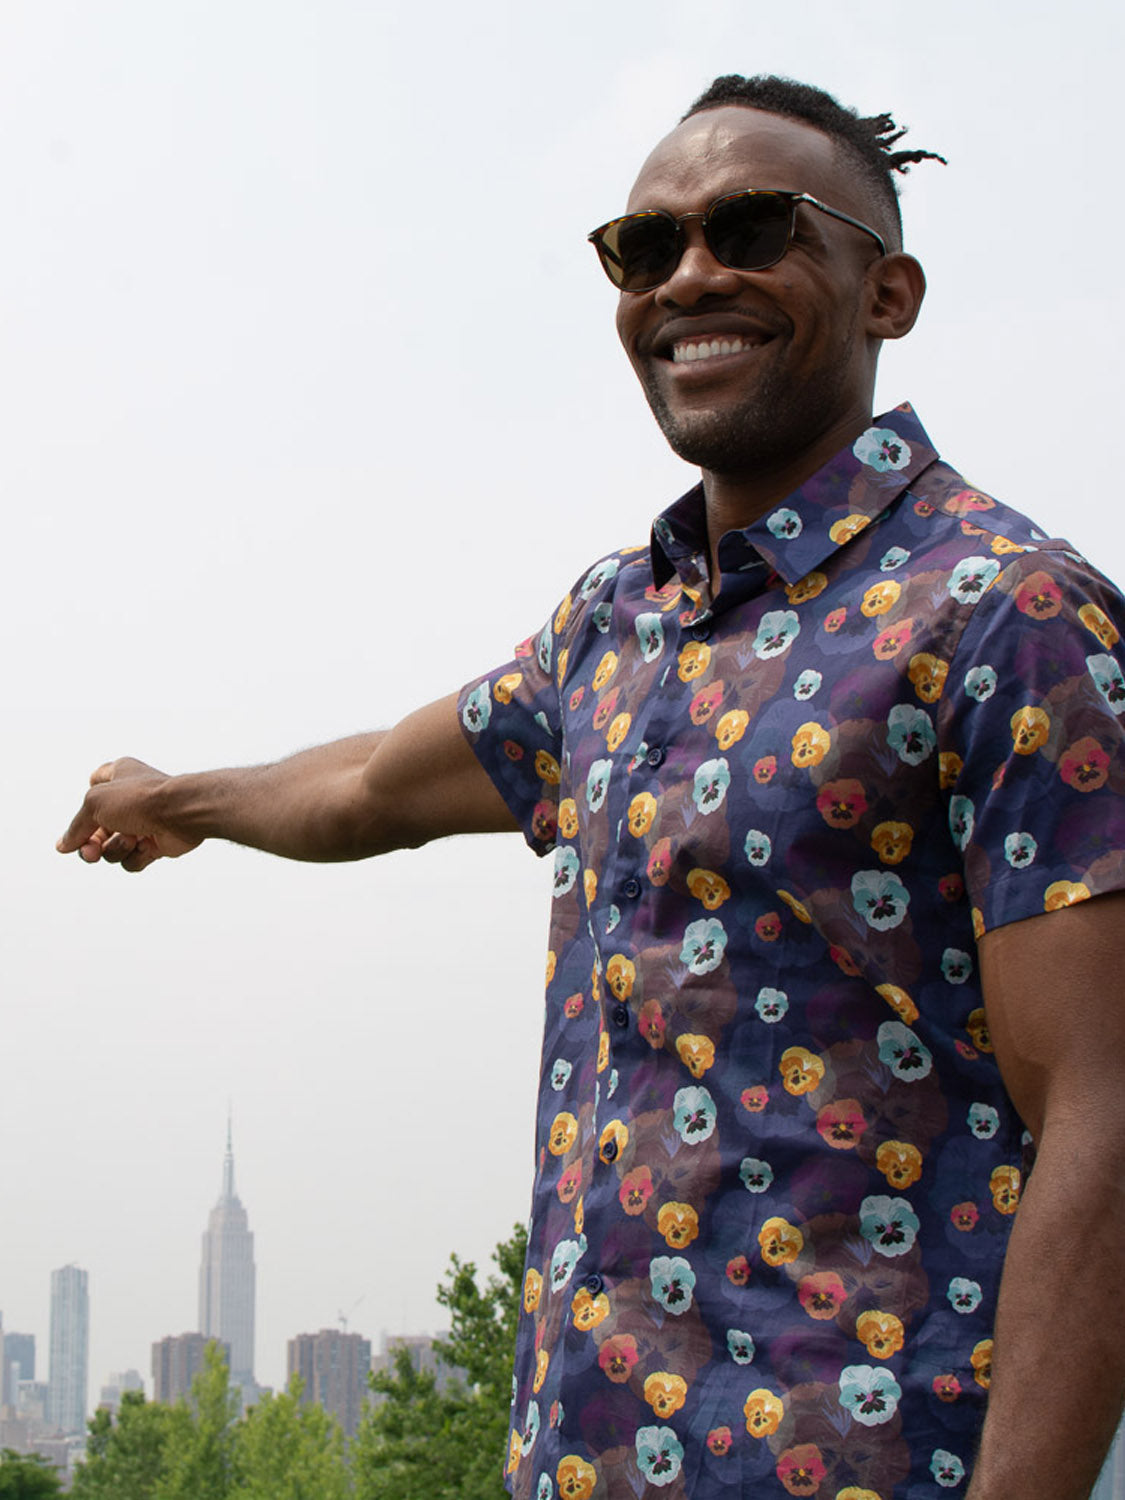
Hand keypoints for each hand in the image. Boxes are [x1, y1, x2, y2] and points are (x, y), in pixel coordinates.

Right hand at [56, 757, 200, 871]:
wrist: (183, 813)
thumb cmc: (141, 799)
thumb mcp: (94, 804)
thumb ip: (76, 827)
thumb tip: (63, 846)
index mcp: (118, 776)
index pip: (94, 784)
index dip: (84, 803)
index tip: (79, 822)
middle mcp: (131, 798)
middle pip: (96, 829)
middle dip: (91, 845)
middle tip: (90, 853)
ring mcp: (143, 822)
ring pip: (113, 848)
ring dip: (116, 849)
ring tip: (131, 840)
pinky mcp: (156, 843)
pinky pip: (133, 860)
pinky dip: (136, 857)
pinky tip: (146, 846)